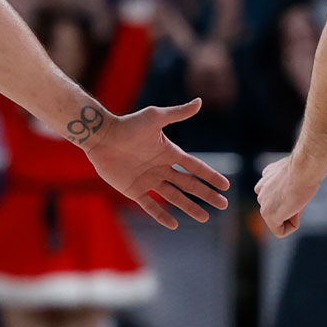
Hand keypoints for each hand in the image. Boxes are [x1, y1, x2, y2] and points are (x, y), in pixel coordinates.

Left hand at [79, 99, 230, 227]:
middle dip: (206, 194)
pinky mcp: (133, 189)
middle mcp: (161, 167)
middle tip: (223, 205)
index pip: (195, 167)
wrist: (101, 137)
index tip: (225, 186)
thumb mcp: (155, 117)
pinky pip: (150, 205)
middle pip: (189, 184)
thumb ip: (178, 113)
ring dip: (189, 207)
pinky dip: (162, 215)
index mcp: (169, 152)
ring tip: (204, 218)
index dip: (210, 176)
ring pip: (174, 197)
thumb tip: (200, 102)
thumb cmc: (127, 125)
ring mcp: (148, 179)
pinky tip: (174, 225)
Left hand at [255, 153, 326, 236]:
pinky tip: (296, 211)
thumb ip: (286, 188)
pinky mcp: (268, 215)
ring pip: (278, 220)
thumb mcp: (293, 176)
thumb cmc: (305, 170)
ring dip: (292, 215)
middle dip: (292, 207)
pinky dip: (292, 227)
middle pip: (279, 209)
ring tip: (298, 201)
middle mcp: (260, 191)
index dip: (293, 198)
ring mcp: (263, 204)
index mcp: (265, 180)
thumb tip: (291, 201)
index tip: (298, 189)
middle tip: (299, 196)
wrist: (304, 168)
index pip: (278, 198)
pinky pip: (280, 232)